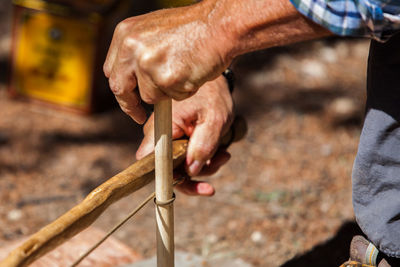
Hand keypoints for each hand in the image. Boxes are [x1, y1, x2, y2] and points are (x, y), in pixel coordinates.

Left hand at [103, 1, 232, 123]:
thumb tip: (132, 77)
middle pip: (120, 88)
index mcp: (125, 34)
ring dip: (167, 93)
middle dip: (130, 105)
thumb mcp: (154, 31)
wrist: (218, 25)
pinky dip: (183, 92)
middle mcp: (131, 48)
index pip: (112, 71)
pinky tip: (192, 73)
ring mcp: (148, 64)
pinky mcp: (166, 79)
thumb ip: (138, 52)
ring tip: (184, 71)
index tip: (129, 99)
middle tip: (139, 115)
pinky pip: (171, 98)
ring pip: (149, 97)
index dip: (122, 88)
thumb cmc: (193, 28)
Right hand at [136, 75, 233, 195]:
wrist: (214, 83)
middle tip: (220, 162)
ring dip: (204, 167)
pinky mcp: (175, 142)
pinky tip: (220, 153)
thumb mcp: (214, 120)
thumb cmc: (212, 97)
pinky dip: (203, 161)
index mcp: (161, 128)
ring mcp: (165, 140)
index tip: (189, 182)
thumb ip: (203, 145)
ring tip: (224, 154)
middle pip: (167, 170)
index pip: (149, 161)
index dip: (165, 177)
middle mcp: (157, 136)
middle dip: (195, 174)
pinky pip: (185, 161)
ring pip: (179, 168)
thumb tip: (191, 171)